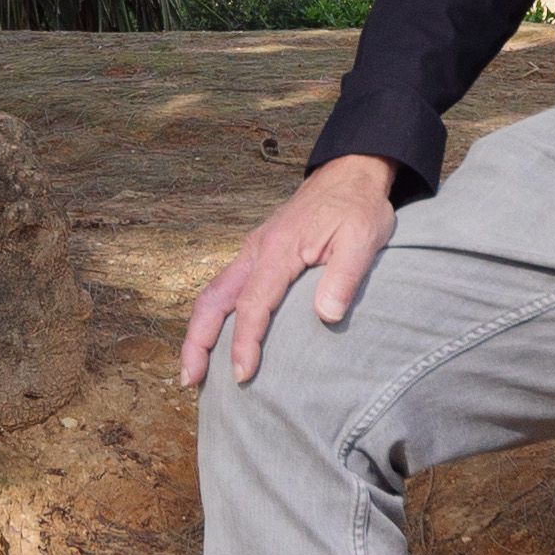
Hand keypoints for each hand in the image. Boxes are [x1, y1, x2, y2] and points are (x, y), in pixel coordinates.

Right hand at [182, 154, 400, 386]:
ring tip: (193, 369)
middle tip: (190, 380)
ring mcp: (253, 251)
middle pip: (213, 299)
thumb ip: (345, 277)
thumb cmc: (357, 207)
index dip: (244, 341)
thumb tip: (326, 316)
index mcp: (280, 249)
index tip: (242, 374)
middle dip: (196, 341)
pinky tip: (215, 339)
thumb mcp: (364, 238)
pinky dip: (213, 316)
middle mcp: (256, 250)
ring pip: (213, 294)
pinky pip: (225, 287)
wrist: (348, 173)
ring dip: (198, 331)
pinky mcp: (257, 254)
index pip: (253, 303)